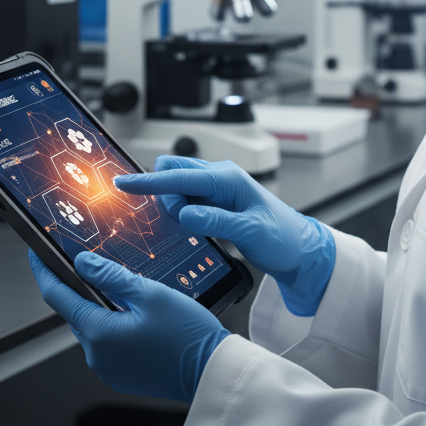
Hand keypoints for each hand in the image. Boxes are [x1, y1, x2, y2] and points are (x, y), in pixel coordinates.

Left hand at [29, 249, 228, 402]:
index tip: (36, 254)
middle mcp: (97, 354)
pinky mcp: (122, 374)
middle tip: (94, 263)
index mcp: (98, 332)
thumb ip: (111, 276)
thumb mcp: (149, 293)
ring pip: (94, 326)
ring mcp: (108, 368)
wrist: (211, 372)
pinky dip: (115, 325)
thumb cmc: (187, 335)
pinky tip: (138, 316)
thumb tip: (83, 262)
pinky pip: (108, 342)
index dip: (44, 271)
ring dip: (102, 307)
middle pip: (77, 310)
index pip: (58, 296)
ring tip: (128, 290)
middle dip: (81, 287)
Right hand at [114, 156, 334, 315]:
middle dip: (166, 196)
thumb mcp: (250, 232)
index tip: (124, 183)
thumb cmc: (283, 237)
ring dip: (176, 208)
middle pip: (174, 175)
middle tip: (183, 222)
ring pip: (179, 190)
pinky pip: (188, 202)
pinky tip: (195, 228)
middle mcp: (220, 179)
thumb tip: (185, 214)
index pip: (180, 177)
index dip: (150, 182)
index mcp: (228, 179)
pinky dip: (183, 213)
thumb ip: (216, 221)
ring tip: (202, 229)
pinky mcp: (216, 205)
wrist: (301, 250)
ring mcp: (217, 191)